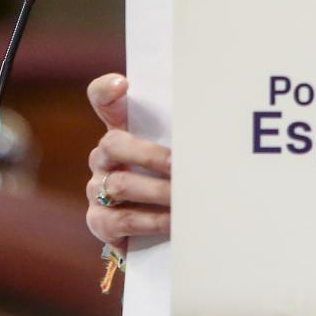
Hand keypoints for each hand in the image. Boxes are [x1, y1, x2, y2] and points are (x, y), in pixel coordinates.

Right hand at [83, 72, 171, 246]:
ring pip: (120, 184)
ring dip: (158, 192)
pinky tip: (174, 222)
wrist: (157, 230)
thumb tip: (219, 128)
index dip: (107, 91)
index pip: (102, 100)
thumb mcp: (177, 152)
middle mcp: (103, 157)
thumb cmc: (174, 180)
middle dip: (151, 155)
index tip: (123, 84)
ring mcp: (97, 189)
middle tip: (181, 166)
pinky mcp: (100, 222)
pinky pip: (122, 220)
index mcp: (120, 131)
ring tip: (185, 198)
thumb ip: (184, 135)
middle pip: (113, 143)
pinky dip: (152, 221)